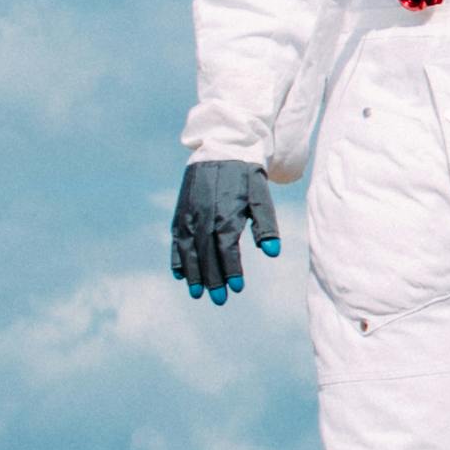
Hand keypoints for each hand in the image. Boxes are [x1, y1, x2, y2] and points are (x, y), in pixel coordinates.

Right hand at [170, 157, 277, 297]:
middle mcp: (204, 215)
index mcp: (225, 212)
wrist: (221, 148)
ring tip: (196, 293)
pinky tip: (180, 274)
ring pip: (188, 249)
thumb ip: (266, 225)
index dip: (231, 269)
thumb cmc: (246, 176)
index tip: (237, 289)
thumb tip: (272, 253)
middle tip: (219, 300)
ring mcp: (189, 213)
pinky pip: (177, 238)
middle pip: (206, 253)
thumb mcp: (260, 196)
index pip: (227, 248)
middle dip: (212, 278)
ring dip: (192, 273)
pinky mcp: (181, 211)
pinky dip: (177, 257)